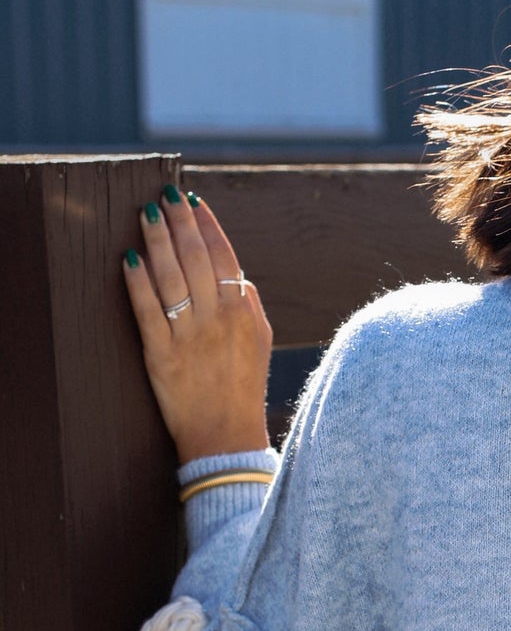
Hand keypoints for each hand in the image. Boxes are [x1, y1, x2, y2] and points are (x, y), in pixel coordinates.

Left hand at [122, 185, 272, 463]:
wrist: (225, 435)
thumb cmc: (244, 387)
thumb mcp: (261, 342)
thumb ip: (251, 305)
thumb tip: (238, 275)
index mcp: (243, 311)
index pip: (224, 255)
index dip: (207, 224)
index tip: (192, 199)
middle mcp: (217, 319)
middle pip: (196, 258)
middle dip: (179, 221)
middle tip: (164, 195)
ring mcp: (189, 336)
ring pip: (171, 278)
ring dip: (157, 241)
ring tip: (145, 214)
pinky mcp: (161, 355)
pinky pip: (148, 311)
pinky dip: (138, 283)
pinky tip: (129, 259)